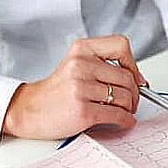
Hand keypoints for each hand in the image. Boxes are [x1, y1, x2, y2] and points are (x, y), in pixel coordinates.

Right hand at [2, 35, 146, 139]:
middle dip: (135, 93)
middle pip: (127, 77)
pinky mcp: (82, 110)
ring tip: (125, 111)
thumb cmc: (56, 91)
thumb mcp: (77, 66)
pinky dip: (126, 120)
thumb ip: (104, 67)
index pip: (121, 45)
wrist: (27, 110)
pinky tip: (124, 121)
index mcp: (81, 50)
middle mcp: (81, 65)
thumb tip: (139, 81)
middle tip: (132, 101)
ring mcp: (81, 87)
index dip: (133, 64)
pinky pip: (117, 114)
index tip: (136, 77)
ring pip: (124, 97)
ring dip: (130, 108)